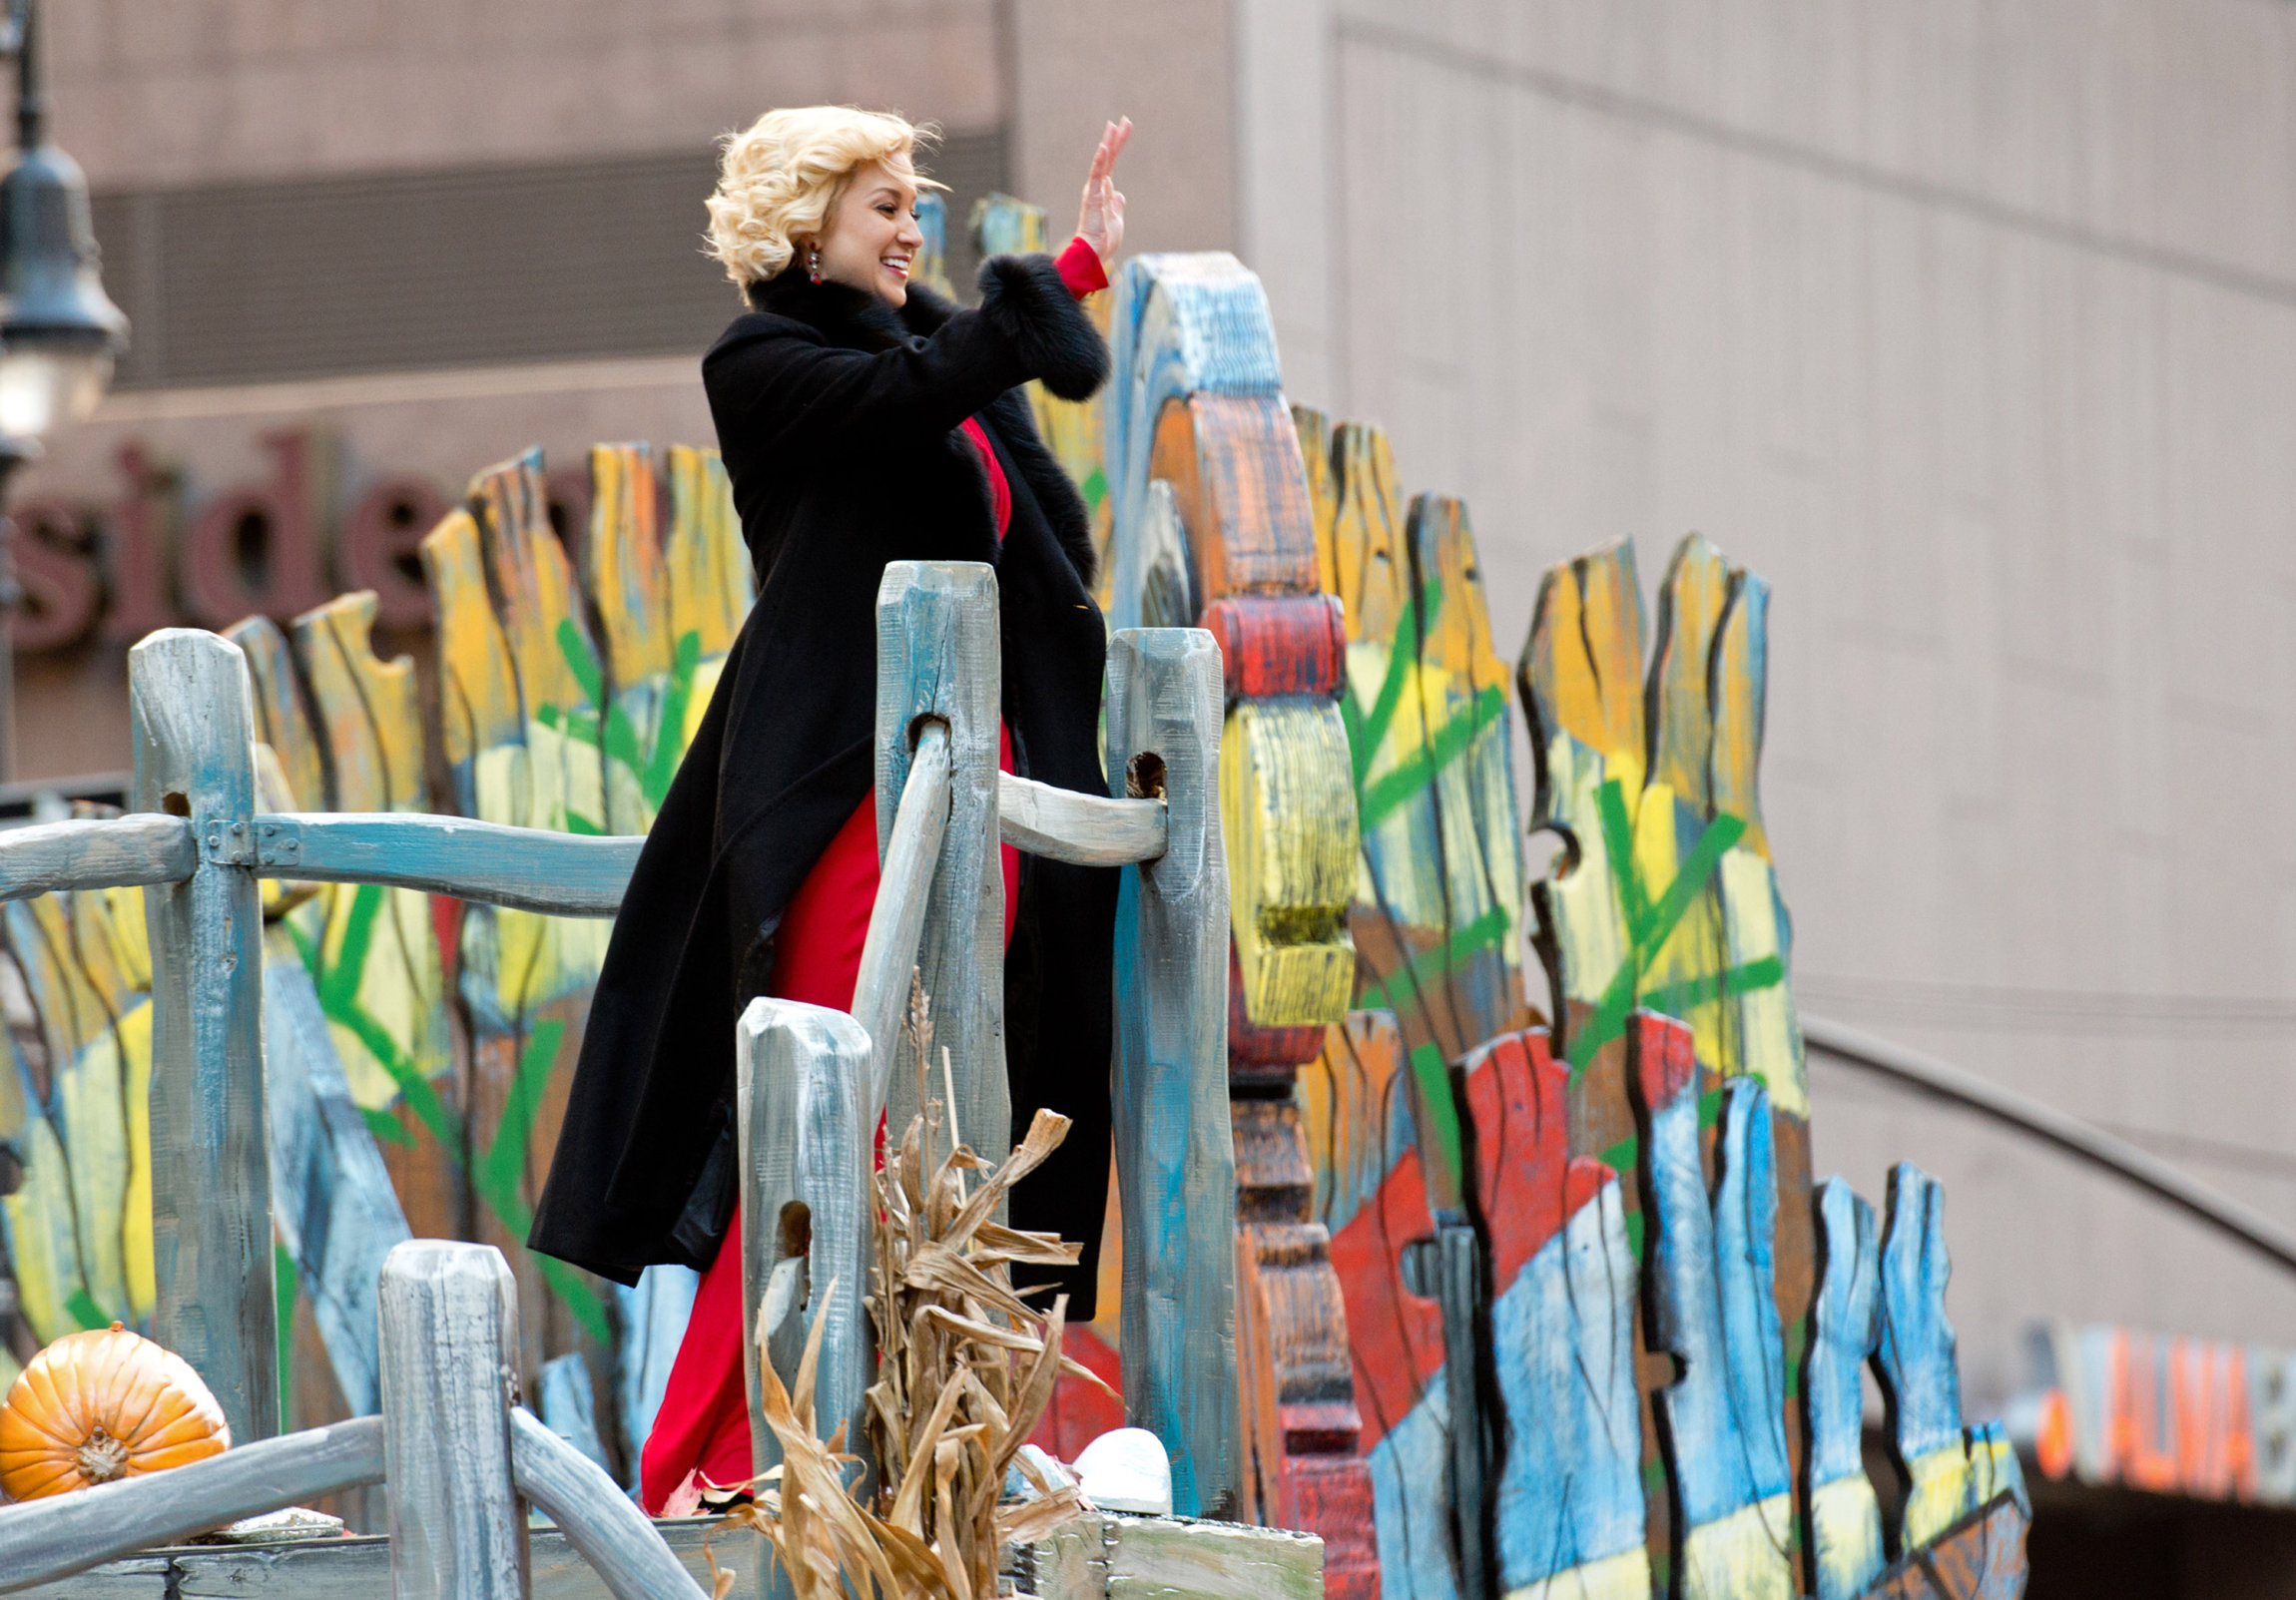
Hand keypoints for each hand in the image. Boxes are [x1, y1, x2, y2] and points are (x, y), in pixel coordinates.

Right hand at [1077, 117, 1130, 271]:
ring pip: (1103, 162)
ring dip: (1109, 144)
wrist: (1093, 254)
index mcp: (1103, 190)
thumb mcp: (1115, 219)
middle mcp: (1097, 187)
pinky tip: (1103, 147)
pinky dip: (1099, 161)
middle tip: (1124, 120)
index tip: (1124, 129)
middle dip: (1116, 139)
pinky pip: (1096, 176)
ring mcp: (1094, 190)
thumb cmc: (1102, 240)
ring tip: (1114, 126)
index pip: (1111, 163)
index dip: (1117, 145)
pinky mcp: (1093, 197)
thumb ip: (1116, 205)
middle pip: (1108, 157)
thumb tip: (1119, 195)